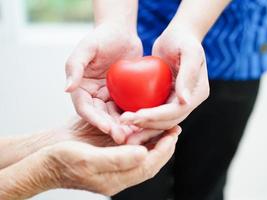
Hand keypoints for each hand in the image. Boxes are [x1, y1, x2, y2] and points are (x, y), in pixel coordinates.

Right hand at [0, 126, 180, 198]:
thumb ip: (117, 160)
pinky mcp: (107, 154)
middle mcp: (117, 173)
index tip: (174, 134)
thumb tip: (143, 154)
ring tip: (163, 125)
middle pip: (148, 160)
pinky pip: (128, 147)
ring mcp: (112, 163)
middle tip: (175, 128)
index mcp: (115, 178)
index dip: (164, 150)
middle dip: (163, 144)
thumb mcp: (88, 158)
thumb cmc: (61, 160)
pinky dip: (138, 137)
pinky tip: (141, 126)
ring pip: (140, 153)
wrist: (43, 158)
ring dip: (153, 140)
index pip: (148, 165)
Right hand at [65, 22, 142, 143]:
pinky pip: (130, 108)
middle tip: (124, 138)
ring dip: (125, 127)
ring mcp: (110, 97)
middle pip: (102, 117)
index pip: (85, 108)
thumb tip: (66, 88)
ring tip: (136, 135)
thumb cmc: (101, 37)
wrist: (121, 32)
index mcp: (81, 89)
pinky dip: (137, 117)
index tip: (106, 128)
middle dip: (112, 128)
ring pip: (117, 116)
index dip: (95, 119)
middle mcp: (94, 96)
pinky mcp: (125, 96)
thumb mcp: (86, 48)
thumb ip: (75, 67)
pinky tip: (147, 124)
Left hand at [121, 25, 208, 141]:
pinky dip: (140, 117)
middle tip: (124, 123)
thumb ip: (188, 75)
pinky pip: (152, 112)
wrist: (177, 36)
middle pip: (167, 121)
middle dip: (146, 125)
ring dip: (141, 126)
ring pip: (159, 122)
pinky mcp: (166, 99)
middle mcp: (188, 102)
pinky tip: (125, 118)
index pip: (176, 111)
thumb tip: (185, 101)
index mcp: (197, 94)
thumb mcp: (189, 52)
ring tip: (122, 126)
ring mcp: (177, 102)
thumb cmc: (183, 39)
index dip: (157, 116)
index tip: (137, 115)